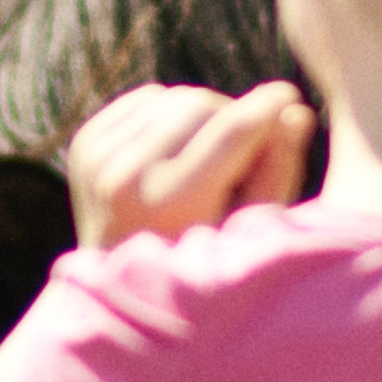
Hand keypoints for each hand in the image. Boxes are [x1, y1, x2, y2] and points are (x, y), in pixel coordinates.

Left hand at [63, 81, 310, 247]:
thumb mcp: (249, 229)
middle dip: (232, 116)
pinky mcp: (85, 144)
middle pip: (201, 104)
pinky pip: (146, 99)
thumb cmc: (201, 264)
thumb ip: (277, 172)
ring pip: (173, 97)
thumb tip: (295, 112)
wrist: (121, 286)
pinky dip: (170, 114)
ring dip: (202, 115)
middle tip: (247, 146)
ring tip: (211, 155)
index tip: (289, 96)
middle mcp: (127, 177)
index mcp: (172, 202)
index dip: (267, 108)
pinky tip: (178, 148)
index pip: (231, 130)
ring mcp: (98, 158)